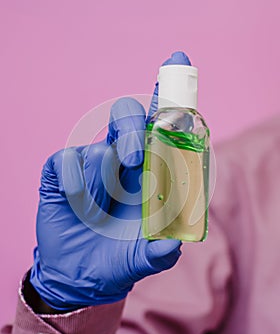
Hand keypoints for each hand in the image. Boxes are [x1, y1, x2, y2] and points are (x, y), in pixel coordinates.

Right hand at [30, 52, 190, 310]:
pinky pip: (68, 162)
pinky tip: (78, 206)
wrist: (79, 274)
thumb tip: (172, 243)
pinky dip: (77, 187)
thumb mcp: (142, 258)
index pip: (158, 127)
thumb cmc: (118, 259)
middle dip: (132, 127)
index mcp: (147, 172)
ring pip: (98, 150)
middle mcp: (120, 159)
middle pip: (126, 117)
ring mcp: (90, 162)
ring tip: (99, 214)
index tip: (178, 59)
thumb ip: (160, 252)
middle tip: (134, 156)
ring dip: (102, 185)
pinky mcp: (62, 171)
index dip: (167, 97)